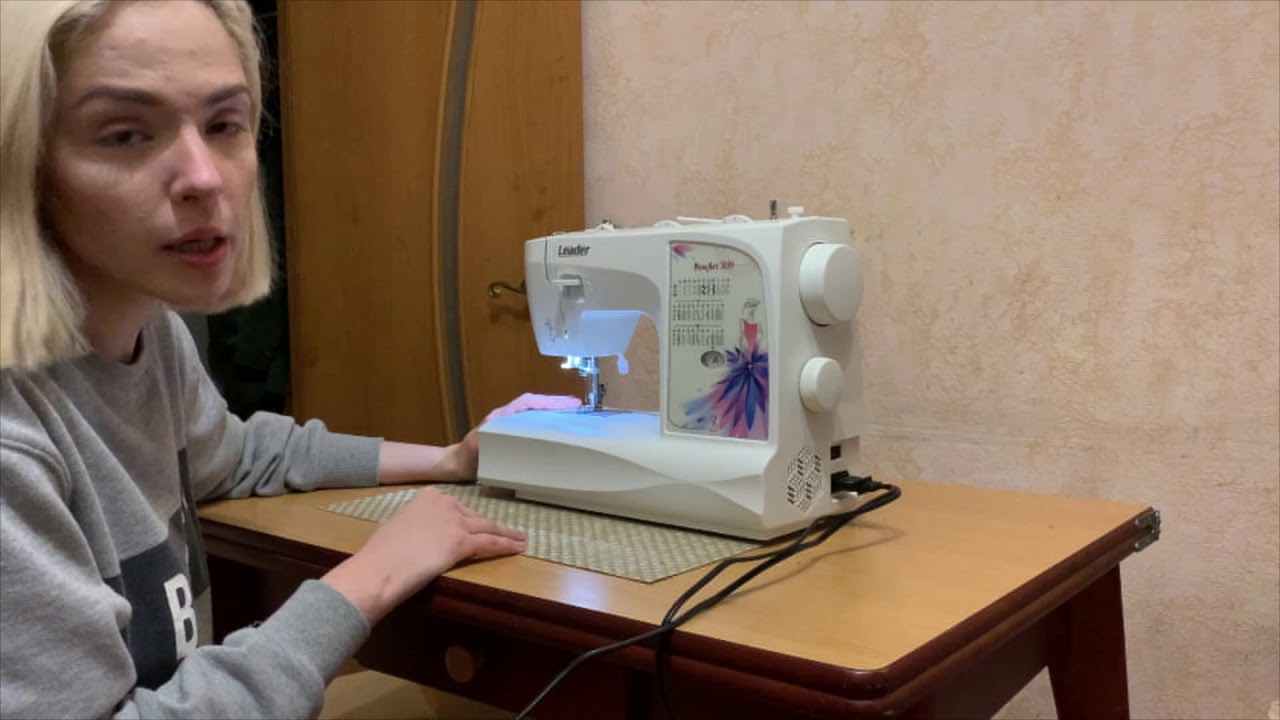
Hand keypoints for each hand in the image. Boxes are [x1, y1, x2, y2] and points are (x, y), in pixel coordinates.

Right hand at [322, 486, 525, 623]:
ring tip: (520, 538)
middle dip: (491, 526)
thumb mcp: (398, 526)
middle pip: (474, 517)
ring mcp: (455, 521)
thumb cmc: (380, 553)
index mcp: (427, 496)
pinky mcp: (462, 542)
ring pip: (488, 528)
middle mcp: (444, 503)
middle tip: (508, 531)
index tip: (476, 524)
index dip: (468, 519)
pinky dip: (506, 546)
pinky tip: (518, 548)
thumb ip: (416, 524)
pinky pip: (490, 543)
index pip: (456, 508)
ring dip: (507, 534)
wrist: (378, 567)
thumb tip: (420, 535)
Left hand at [436, 393, 581, 480]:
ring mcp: (511, 426)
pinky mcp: (513, 437)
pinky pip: (534, 426)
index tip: (568, 403)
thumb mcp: (471, 448)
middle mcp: (508, 418)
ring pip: (536, 413)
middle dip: (557, 403)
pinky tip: (558, 432)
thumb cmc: (465, 457)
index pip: (528, 403)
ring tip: (574, 415)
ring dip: (554, 412)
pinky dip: (547, 425)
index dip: (548, 401)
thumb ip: (478, 439)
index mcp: (501, 417)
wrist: (456, 465)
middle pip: (536, 405)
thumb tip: (486, 432)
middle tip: (578, 407)